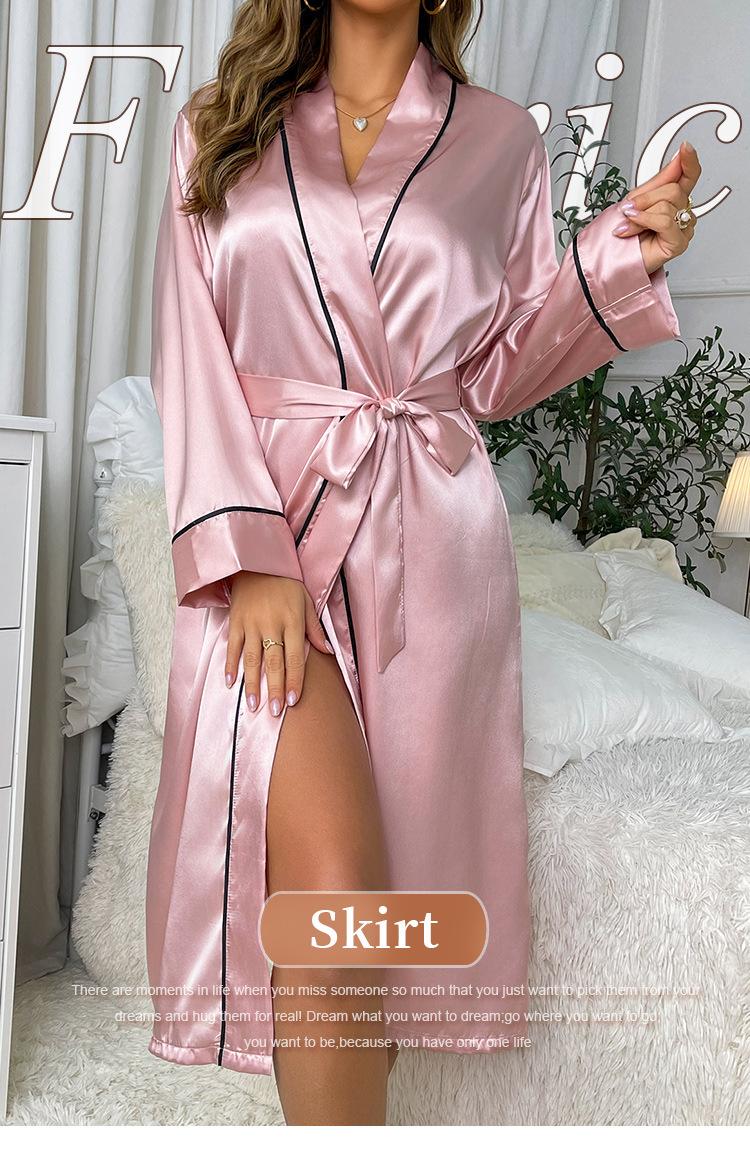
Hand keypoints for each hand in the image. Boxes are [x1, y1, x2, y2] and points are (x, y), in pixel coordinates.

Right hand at [224, 571, 333, 715]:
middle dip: (274, 688)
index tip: (293, 701)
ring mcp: (251, 623)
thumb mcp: (306, 601)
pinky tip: (230, 683)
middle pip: (273, 662)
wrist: (257, 561)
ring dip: (252, 683)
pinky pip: (232, 646)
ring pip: (251, 658)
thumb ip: (314, 628)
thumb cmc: (285, 583)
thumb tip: (327, 651)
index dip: (294, 680)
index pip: (295, 656)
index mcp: (292, 620)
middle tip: (274, 711)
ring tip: (252, 705)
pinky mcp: (235, 620)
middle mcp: (271, 623)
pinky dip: (230, 665)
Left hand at [611, 139, 700, 273]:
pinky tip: (630, 229)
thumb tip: (680, 156)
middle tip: (629, 209)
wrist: (610, 256)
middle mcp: (681, 212)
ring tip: (628, 224)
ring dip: (641, 214)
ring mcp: (682, 229)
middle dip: (646, 198)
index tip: (685, 147)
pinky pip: (666, 221)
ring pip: (668, 205)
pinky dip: (644, 221)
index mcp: (673, 198)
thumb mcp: (639, 198)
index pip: (689, 176)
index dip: (689, 161)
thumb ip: (662, 178)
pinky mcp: (678, 243)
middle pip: (674, 190)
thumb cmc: (624, 232)